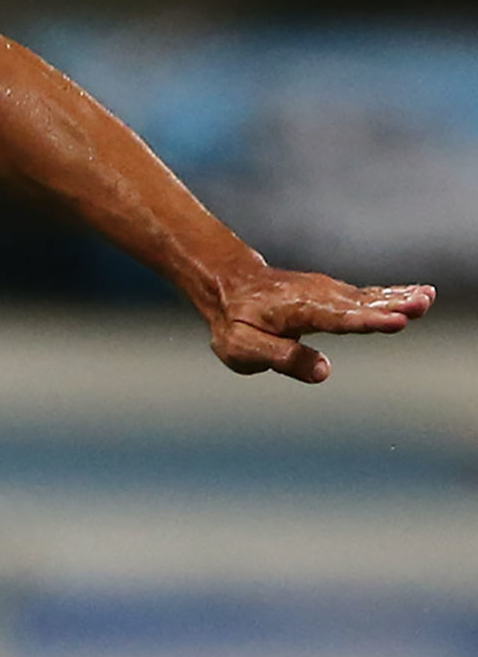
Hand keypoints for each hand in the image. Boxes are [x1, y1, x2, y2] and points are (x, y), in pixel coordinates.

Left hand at [203, 267, 432, 381]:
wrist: (230, 285)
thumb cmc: (235, 322)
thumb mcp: (244, 348)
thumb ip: (283, 358)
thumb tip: (325, 371)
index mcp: (297, 312)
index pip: (338, 320)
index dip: (367, 322)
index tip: (396, 322)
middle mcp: (317, 297)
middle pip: (359, 305)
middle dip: (392, 306)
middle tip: (422, 305)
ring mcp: (328, 292)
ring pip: (368, 298)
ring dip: (399, 298)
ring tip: (427, 298)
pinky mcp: (335, 293)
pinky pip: (367, 295)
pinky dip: (392, 294)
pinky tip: (418, 293)